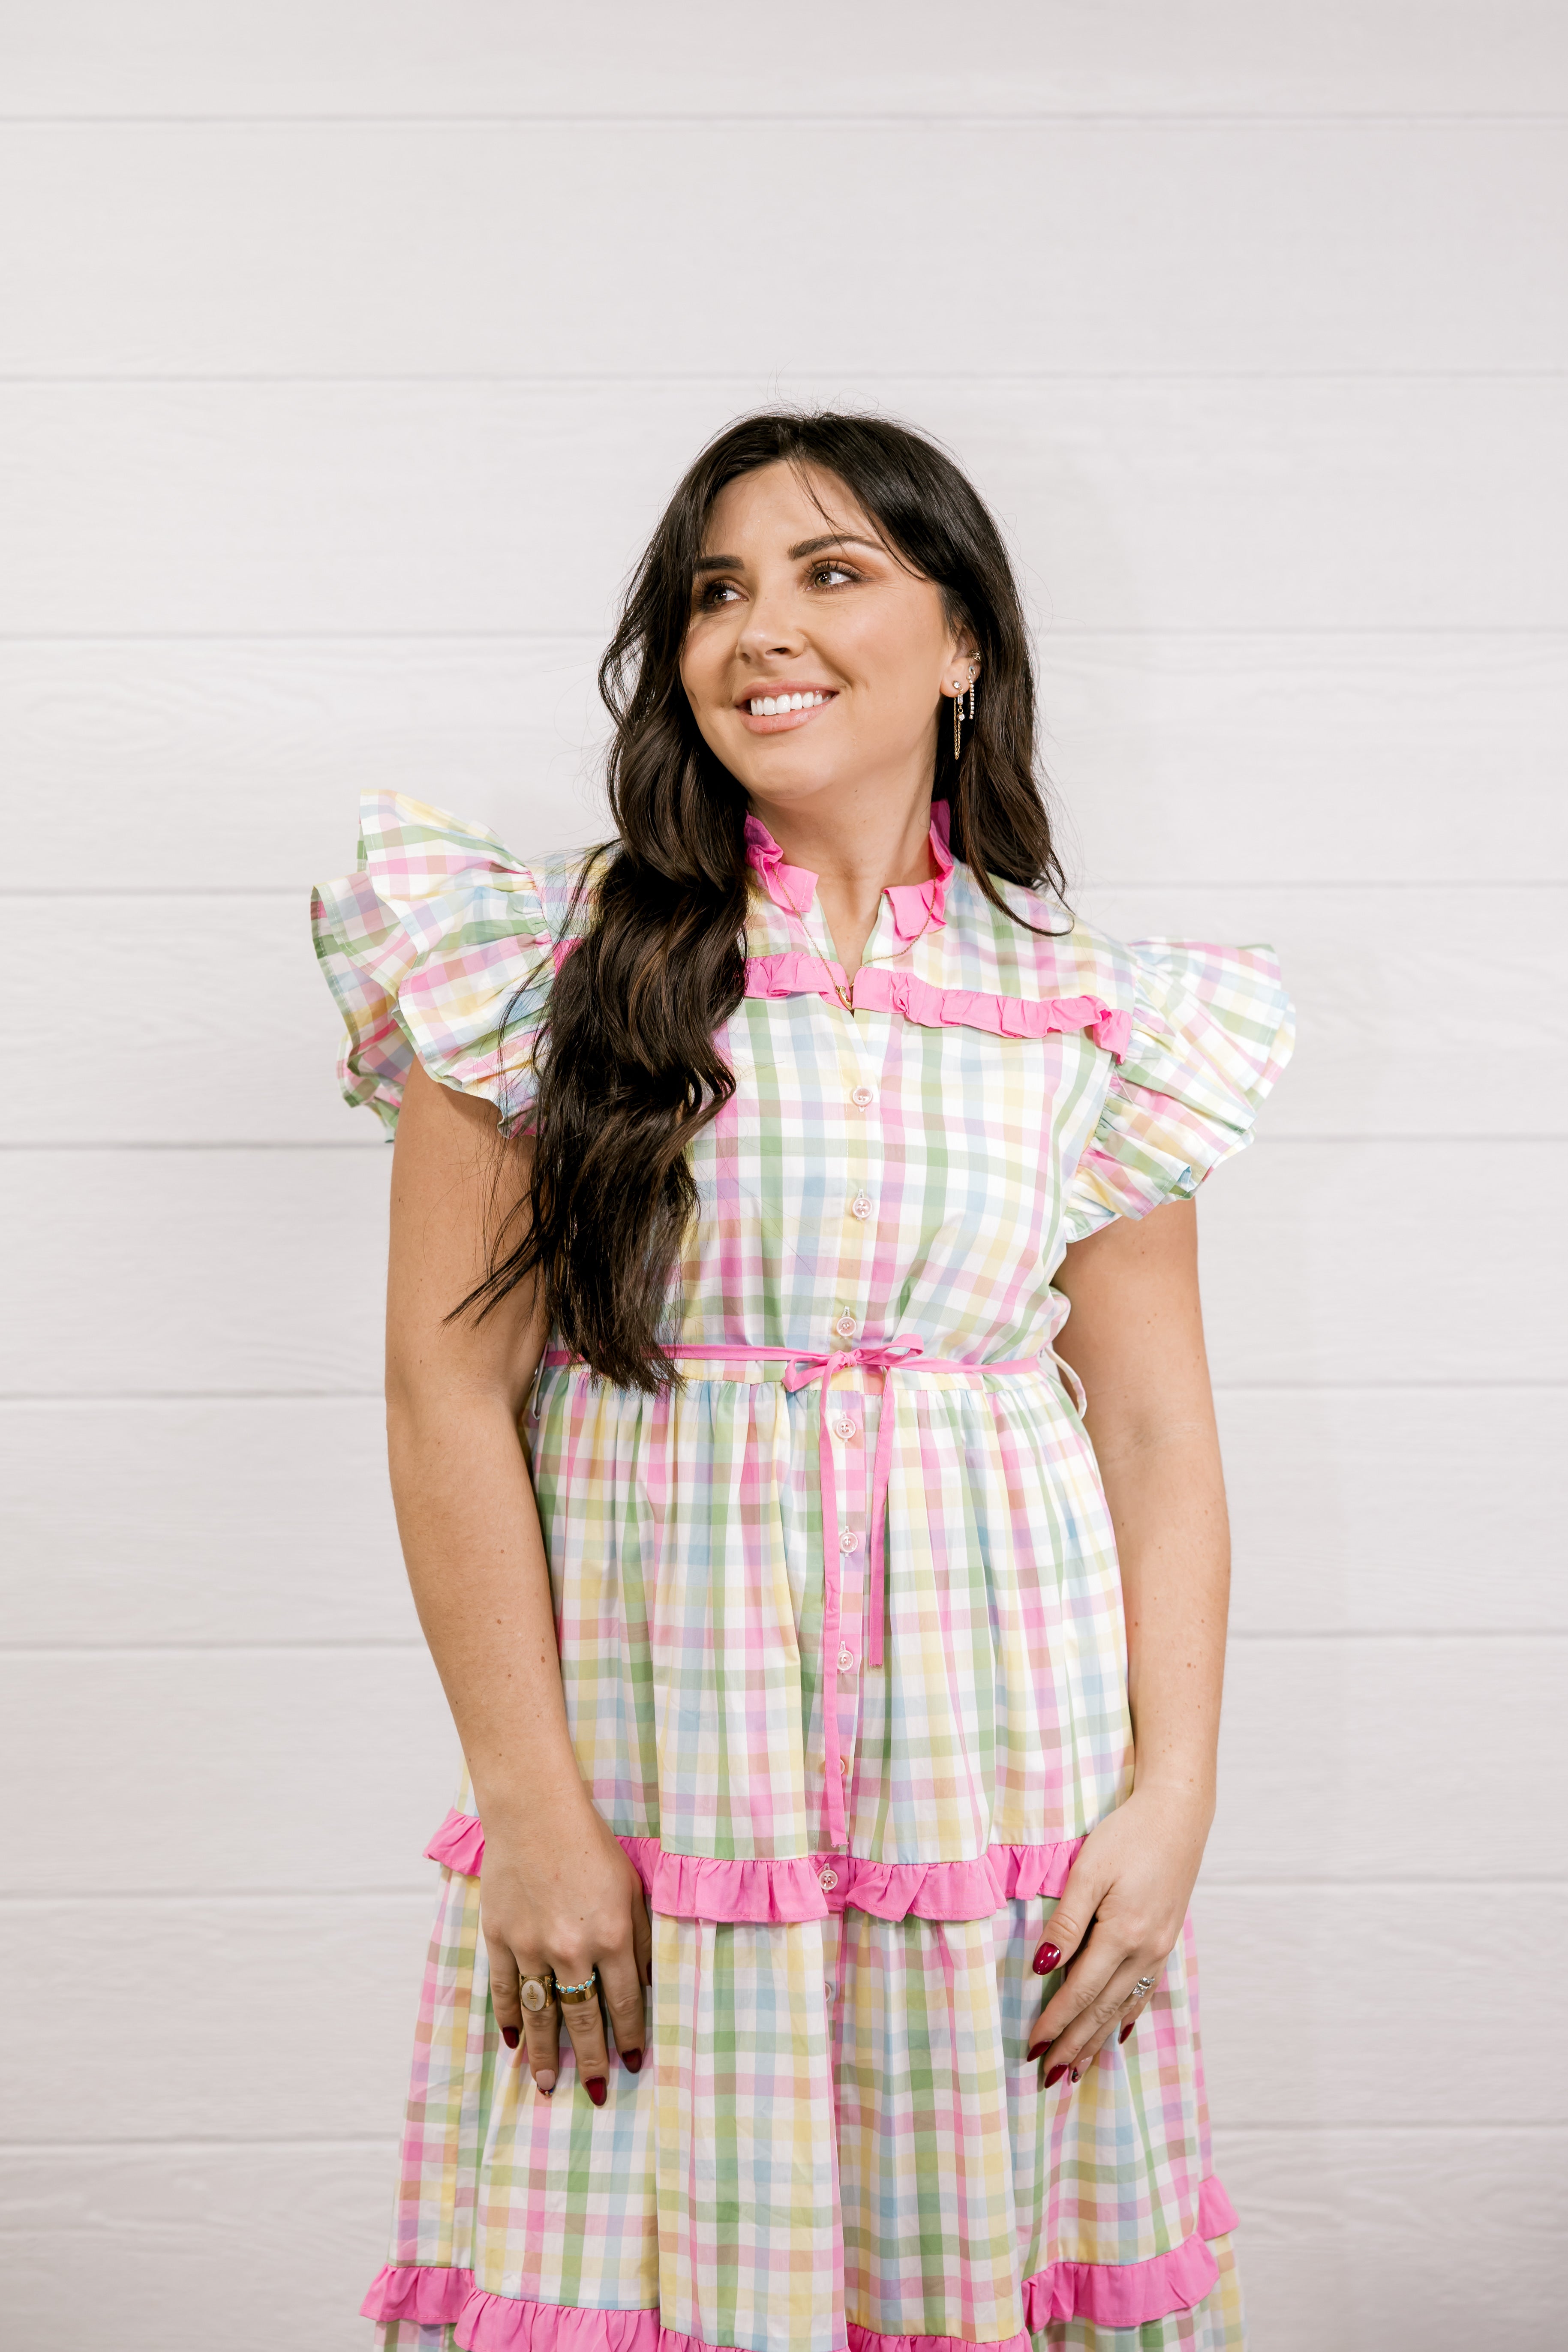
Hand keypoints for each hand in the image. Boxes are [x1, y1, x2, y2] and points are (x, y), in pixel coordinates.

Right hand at [480, 1799, 651, 2106]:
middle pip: (583, 2018)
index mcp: (613, 1935)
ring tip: (548, 2085)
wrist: (535, 1813)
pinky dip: (509, 2017)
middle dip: (592, 2060)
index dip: (629, 2038)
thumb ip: (640, 1938)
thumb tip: (646, 1986)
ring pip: (541, 2014)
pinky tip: (514, 2042)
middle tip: (595, 2093)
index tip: (632, 2065)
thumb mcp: (632, 1888)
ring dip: (545, 2054)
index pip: (625, 2003)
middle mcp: (572, 1948)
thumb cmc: (591, 1846)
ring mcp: (531, 1946)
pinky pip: (505, 1989)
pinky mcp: (500, 1937)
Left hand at [1025, 1784, 1210, 2084]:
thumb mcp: (1089, 1871)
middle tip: (1049, 2075)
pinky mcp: (1166, 1941)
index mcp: (1123, 1934)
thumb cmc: (1127, 1835)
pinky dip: (1126, 2016)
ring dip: (1098, 2039)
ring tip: (1078, 2069)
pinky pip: (1144, 1991)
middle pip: (1102, 2008)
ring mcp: (1160, 1949)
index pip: (1081, 1991)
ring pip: (1123, 2006)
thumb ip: (1067, 1922)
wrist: (1178, 1815)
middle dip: (1074, 2043)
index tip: (1033, 2046)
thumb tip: (1044, 1967)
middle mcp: (1145, 1950)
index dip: (1056, 2021)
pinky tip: (1117, 2032)